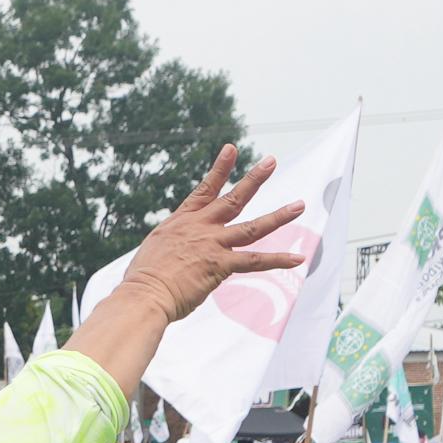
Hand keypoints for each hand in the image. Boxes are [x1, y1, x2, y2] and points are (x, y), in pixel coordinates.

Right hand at [114, 148, 305, 325]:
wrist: (144, 293)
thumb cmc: (144, 278)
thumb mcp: (156, 249)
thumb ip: (174, 243)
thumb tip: (179, 249)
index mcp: (182, 221)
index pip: (205, 190)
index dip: (220, 168)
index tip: (232, 148)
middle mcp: (200, 227)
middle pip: (233, 199)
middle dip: (254, 179)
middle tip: (271, 161)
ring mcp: (213, 244)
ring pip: (253, 227)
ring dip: (279, 216)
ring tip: (299, 205)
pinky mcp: (221, 265)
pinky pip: (255, 261)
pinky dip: (278, 260)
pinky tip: (298, 257)